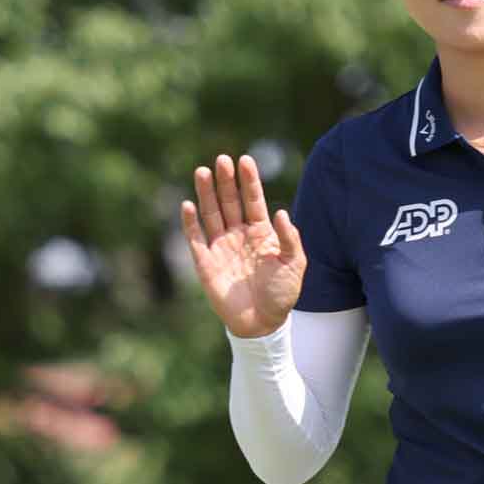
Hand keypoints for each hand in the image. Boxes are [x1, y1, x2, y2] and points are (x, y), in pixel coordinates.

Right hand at [179, 154, 305, 337]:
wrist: (262, 324)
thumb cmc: (282, 294)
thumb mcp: (295, 264)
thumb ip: (289, 238)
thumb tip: (281, 212)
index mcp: (261, 232)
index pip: (253, 200)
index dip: (249, 180)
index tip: (245, 160)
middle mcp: (239, 234)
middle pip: (230, 201)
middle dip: (226, 181)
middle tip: (222, 160)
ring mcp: (221, 246)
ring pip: (211, 213)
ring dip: (206, 193)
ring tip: (202, 171)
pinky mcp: (205, 262)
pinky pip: (195, 238)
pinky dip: (190, 222)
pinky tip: (188, 205)